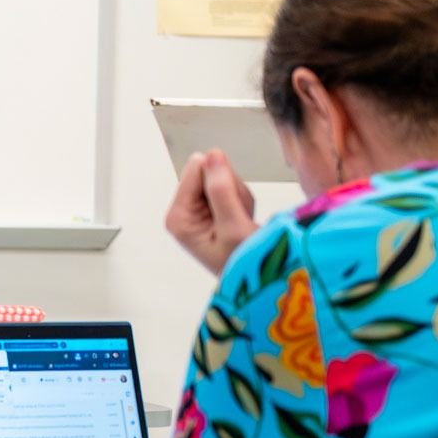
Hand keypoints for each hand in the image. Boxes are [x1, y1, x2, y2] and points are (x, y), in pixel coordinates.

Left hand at [165, 148, 257, 276]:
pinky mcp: (211, 208)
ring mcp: (197, 209)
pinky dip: (242, 201)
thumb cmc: (243, 263)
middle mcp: (182, 211)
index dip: (221, 180)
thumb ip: (222, 190)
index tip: (231, 206)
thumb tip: (212, 154)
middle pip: (209, 172)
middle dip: (231, 189)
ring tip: (242, 222)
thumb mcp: (233, 227)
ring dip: (239, 197)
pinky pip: (231, 189)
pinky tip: (243, 220)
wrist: (259, 282)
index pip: (196, 168)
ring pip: (223, 178)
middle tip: (239, 217)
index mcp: (178, 216)